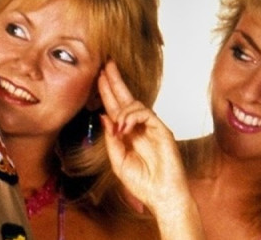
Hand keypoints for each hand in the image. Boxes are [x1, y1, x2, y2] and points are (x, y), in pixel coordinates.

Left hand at [97, 61, 201, 238]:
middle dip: (115, 81)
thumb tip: (103, 116)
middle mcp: (138, 127)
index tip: (98, 76)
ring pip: (135, 104)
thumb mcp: (118, 160)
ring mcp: (151, 127)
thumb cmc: (142, 182)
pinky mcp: (162, 130)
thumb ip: (110, 138)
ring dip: (122, 111)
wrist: (161, 196)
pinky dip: (132, 117)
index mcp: (127, 133)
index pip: (115, 107)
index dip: (107, 92)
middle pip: (126, 98)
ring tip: (118, 128)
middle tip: (106, 65)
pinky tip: (125, 129)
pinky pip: (146, 114)